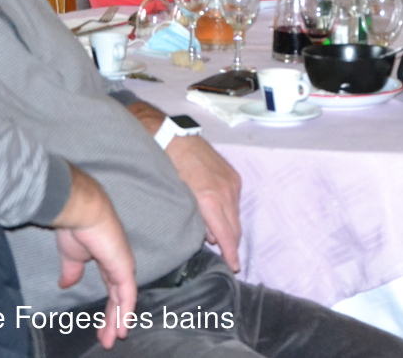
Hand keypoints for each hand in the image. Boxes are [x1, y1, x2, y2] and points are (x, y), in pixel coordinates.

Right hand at [54, 166, 136, 348]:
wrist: (82, 212)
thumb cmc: (76, 228)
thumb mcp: (71, 256)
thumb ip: (72, 271)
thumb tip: (66, 284)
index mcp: (108, 261)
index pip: (112, 291)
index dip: (109, 310)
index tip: (102, 328)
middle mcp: (120, 264)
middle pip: (119, 298)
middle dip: (113, 320)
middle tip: (108, 340)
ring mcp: (124, 266)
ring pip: (124, 300)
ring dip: (118, 321)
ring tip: (113, 340)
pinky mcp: (124, 268)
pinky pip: (127, 295)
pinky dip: (125, 312)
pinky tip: (122, 327)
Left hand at [124, 101, 243, 271]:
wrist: (171, 136)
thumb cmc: (167, 167)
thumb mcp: (175, 197)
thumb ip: (194, 219)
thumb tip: (207, 237)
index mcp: (211, 199)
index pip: (227, 234)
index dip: (231, 252)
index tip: (234, 266)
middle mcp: (226, 191)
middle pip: (235, 226)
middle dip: (233, 244)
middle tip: (230, 260)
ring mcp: (232, 182)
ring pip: (236, 214)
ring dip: (230, 228)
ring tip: (222, 241)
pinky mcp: (233, 175)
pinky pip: (235, 201)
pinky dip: (229, 212)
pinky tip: (220, 218)